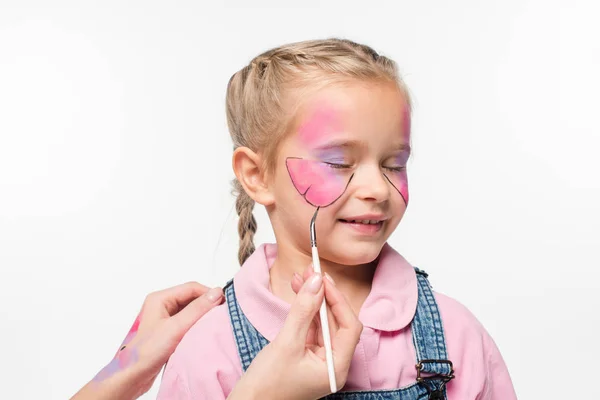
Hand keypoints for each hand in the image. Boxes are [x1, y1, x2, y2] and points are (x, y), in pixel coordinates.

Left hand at [71, 282, 223, 399]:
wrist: (132, 376)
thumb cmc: (146, 352)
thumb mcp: (176, 327)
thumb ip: (197, 309)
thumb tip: (217, 293)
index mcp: (160, 298)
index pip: (191, 288)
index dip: (209, 294)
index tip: (224, 304)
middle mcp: (161, 306)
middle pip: (191, 298)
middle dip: (206, 305)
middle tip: (220, 315)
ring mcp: (164, 319)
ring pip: (190, 311)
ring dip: (201, 317)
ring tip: (212, 325)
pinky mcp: (167, 332)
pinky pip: (186, 323)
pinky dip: (196, 326)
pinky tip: (202, 334)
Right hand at [228, 266, 362, 399]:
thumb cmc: (265, 386)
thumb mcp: (286, 343)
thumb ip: (303, 310)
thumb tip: (316, 282)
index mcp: (336, 367)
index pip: (349, 327)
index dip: (338, 300)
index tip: (323, 279)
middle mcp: (332, 364)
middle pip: (336, 322)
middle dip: (324, 295)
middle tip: (313, 271)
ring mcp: (318, 361)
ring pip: (321, 323)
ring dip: (312, 300)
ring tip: (302, 276)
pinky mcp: (305, 357)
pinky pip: (309, 329)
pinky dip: (304, 311)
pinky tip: (298, 293)